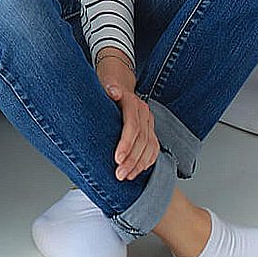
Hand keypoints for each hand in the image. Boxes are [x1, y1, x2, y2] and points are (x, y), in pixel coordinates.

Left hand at [96, 50, 157, 181]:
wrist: (117, 80)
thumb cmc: (106, 86)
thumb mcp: (103, 84)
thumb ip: (109, 88)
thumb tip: (113, 91)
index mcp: (133, 103)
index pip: (132, 126)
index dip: (126, 144)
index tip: (117, 158)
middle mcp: (144, 113)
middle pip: (142, 140)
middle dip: (131, 160)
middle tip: (119, 174)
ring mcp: (149, 122)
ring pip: (149, 147)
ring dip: (139, 164)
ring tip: (126, 176)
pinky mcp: (150, 130)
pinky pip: (153, 149)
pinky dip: (147, 162)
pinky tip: (137, 171)